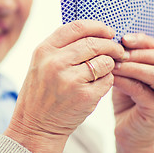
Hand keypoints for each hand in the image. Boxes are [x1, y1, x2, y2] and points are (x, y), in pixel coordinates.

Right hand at [4, 20, 124, 152]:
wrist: (36, 126)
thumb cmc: (41, 93)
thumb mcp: (41, 64)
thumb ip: (62, 47)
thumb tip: (95, 34)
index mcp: (44, 50)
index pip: (77, 27)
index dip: (97, 27)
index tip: (108, 31)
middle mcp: (55, 62)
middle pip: (94, 43)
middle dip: (111, 45)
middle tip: (118, 51)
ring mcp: (70, 80)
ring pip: (104, 61)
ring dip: (109, 64)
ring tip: (103, 71)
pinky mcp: (84, 96)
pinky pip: (107, 80)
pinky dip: (107, 81)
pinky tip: (97, 86)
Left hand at [112, 33, 153, 152]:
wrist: (128, 133)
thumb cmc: (127, 102)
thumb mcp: (129, 77)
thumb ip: (128, 62)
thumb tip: (113, 42)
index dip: (142, 41)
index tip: (123, 38)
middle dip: (140, 52)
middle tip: (118, 51)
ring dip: (133, 66)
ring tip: (114, 63)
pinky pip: (142, 90)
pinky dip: (125, 81)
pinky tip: (112, 77)